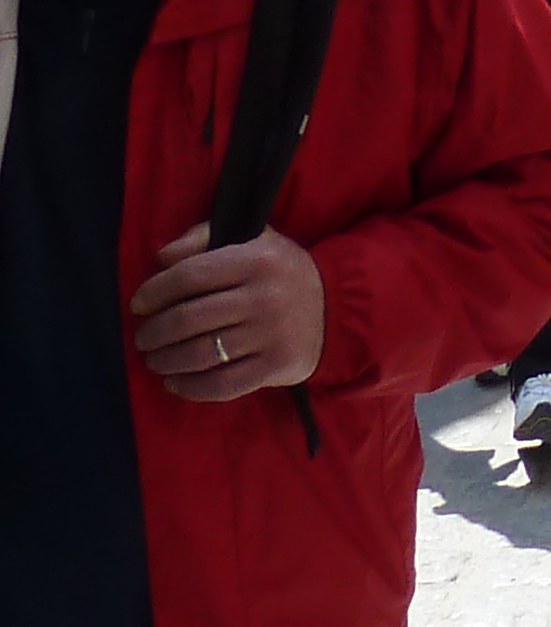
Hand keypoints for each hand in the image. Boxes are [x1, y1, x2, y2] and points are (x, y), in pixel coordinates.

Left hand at [129, 224, 324, 400]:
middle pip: (189, 318)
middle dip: (154, 332)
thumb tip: (161, 257)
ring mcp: (270, 334)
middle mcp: (263, 296)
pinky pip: (221, 384)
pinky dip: (190, 387)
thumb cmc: (281, 273)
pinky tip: (175, 383)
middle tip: (143, 339)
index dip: (155, 291)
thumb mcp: (254, 241)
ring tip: (155, 360)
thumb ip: (205, 238)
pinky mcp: (275, 367)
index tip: (138, 305)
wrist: (337, 309)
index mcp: (256, 259)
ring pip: (201, 354)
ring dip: (166, 361)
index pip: (191, 274)